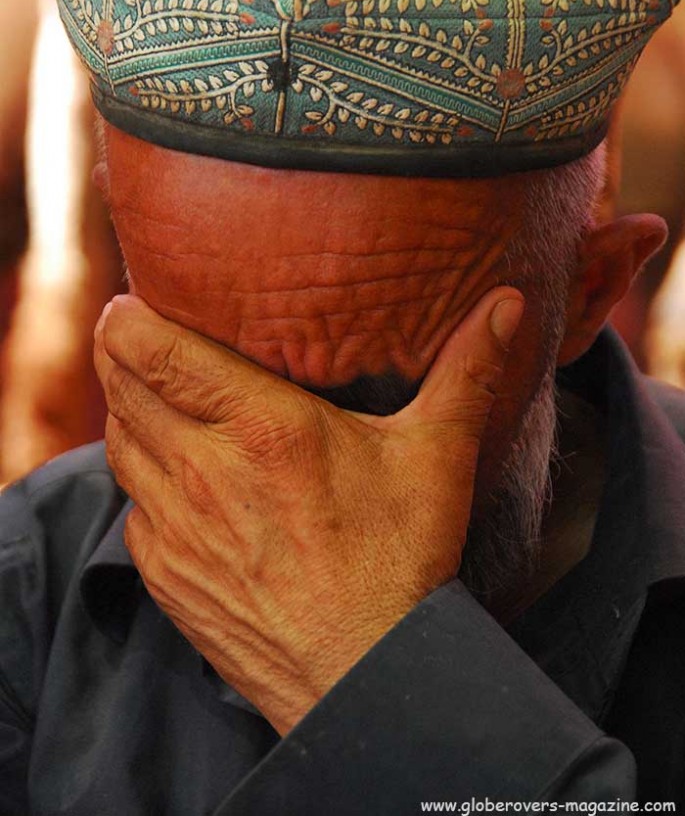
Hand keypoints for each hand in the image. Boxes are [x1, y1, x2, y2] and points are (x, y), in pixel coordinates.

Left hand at [93, 289, 523, 733]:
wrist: (365, 675)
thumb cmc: (401, 559)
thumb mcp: (437, 455)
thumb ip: (467, 370)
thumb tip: (508, 302)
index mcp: (261, 426)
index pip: (152, 351)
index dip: (128, 318)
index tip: (135, 304)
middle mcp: (202, 471)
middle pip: (121, 387)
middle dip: (123, 354)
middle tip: (147, 339)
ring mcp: (176, 527)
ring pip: (118, 444)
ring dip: (132, 414)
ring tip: (163, 397)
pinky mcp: (165, 573)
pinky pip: (131, 506)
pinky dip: (143, 479)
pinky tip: (180, 476)